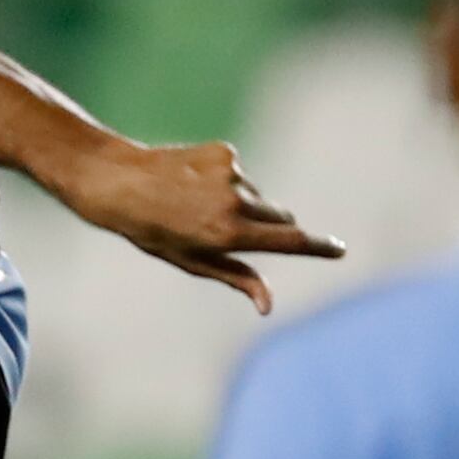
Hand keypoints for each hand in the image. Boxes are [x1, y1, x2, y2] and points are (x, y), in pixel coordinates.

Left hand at [46, 139, 339, 312]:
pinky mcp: (225, 152)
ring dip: (240, 205)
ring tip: (194, 206)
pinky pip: (239, 174)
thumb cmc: (152, 231)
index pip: (290, 241)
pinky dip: (224, 181)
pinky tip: (191, 183)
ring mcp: (232, 174)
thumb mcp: (192, 261)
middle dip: (272, 229)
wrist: (118, 182)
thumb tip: (268, 305)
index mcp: (229, 235)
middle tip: (230, 232)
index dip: (319, 247)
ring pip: (257, 197)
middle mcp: (236, 202)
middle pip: (281, 219)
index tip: (340, 250)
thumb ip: (236, 277)